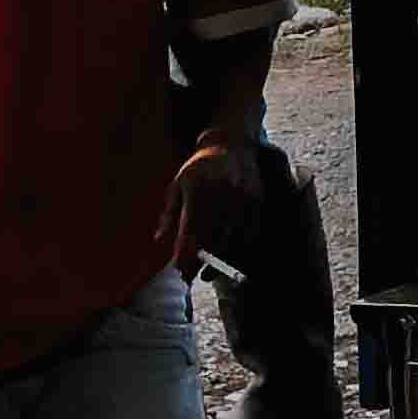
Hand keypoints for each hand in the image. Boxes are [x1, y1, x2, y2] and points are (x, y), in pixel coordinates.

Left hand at [160, 136, 263, 274]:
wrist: (230, 142)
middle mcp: (221, 191)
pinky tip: (230, 256)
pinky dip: (241, 248)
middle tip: (192, 276)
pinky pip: (251, 231)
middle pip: (212, 237)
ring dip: (220, 259)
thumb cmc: (198, 168)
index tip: (179, 270)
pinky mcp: (258, 198)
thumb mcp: (177, 185)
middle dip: (201, 261)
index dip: (185, 252)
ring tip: (209, 271)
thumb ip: (169, 213)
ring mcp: (242, 195)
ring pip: (233, 237)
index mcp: (197, 187)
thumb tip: (159, 240)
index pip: (190, 228)